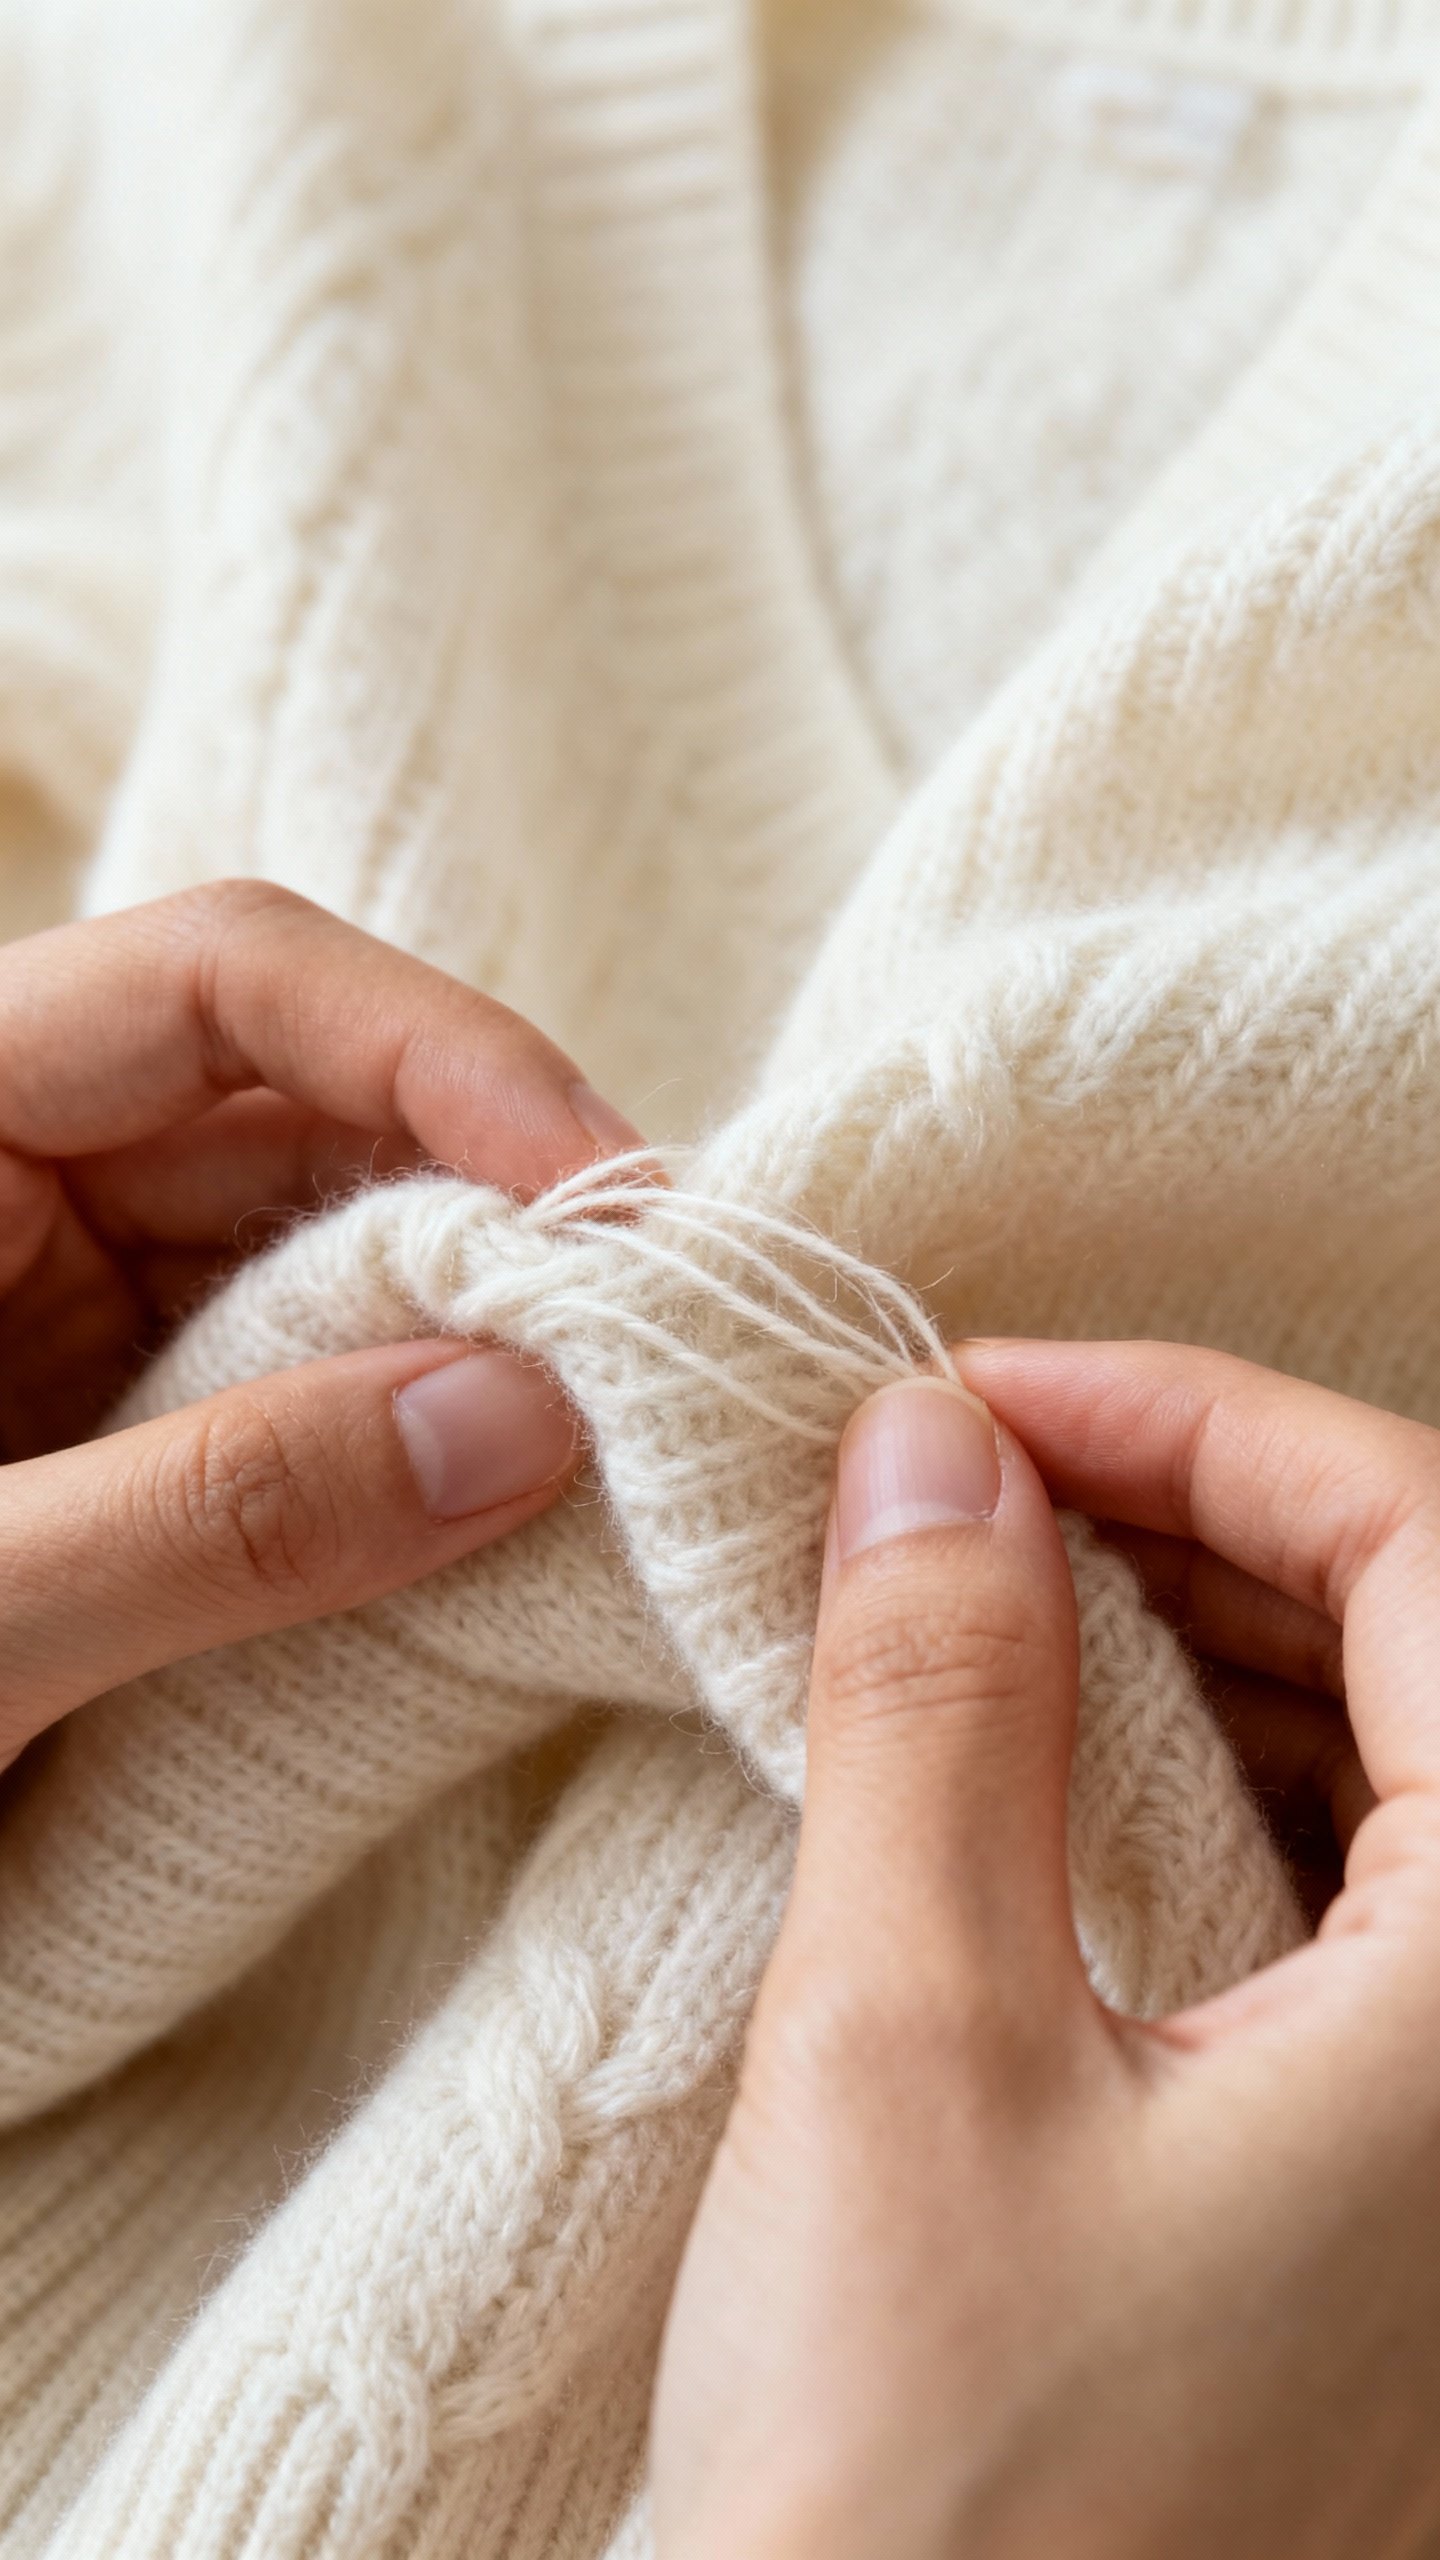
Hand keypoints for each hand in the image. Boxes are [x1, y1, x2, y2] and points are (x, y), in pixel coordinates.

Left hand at [0, 881, 641, 1771]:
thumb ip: (214, 1513)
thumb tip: (527, 1420)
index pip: (219, 980)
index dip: (438, 1049)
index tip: (604, 1196)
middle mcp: (16, 1183)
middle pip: (313, 1104)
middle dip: (499, 1197)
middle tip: (671, 1327)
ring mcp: (80, 1308)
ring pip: (338, 1244)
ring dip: (484, 1320)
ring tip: (625, 1419)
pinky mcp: (134, 1432)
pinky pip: (319, 1381)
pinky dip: (427, 1429)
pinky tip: (517, 1492)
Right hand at [653, 1342, 1439, 2558]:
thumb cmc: (933, 2527)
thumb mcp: (905, 2053)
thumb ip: (935, 1705)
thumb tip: (930, 1448)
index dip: (1206, 1426)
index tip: (990, 1395)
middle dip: (1203, 1520)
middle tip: (969, 1481)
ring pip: (1406, 1782)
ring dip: (1208, 1650)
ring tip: (996, 1595)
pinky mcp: (1397, 2222)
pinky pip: (1360, 1917)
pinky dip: (1219, 1795)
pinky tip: (1063, 1768)